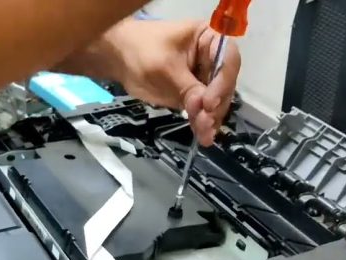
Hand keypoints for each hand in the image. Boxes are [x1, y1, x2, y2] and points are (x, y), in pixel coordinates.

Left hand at [58, 19, 240, 146]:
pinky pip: (203, 111)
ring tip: (204, 134)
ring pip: (216, 101)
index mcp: (208, 38)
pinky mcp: (193, 95)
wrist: (117, 59)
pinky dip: (202, 123)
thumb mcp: (166, 68)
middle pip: (225, 84)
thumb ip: (188, 88)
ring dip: (211, 119)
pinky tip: (202, 135)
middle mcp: (211, 58)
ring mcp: (203, 78)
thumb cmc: (140, 51)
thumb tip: (206, 109)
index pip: (227, 60)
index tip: (209, 102)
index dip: (223, 82)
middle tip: (206, 123)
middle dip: (216, 105)